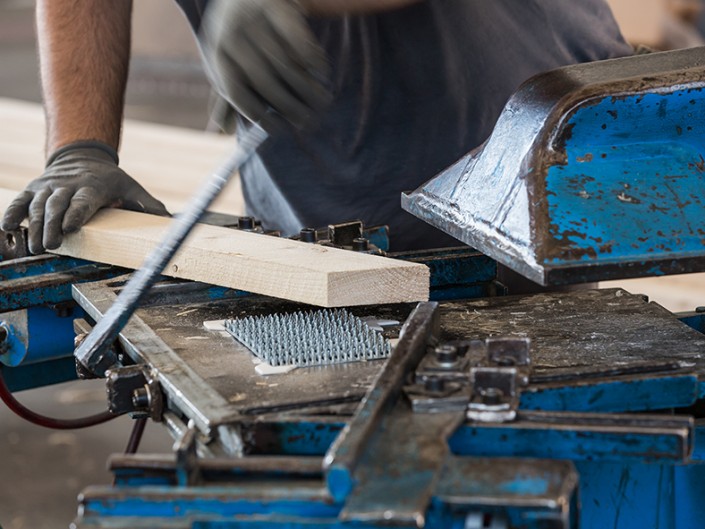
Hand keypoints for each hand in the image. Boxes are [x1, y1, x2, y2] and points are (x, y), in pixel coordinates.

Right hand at [1, 141, 168, 253]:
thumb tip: (171, 222)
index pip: (83, 201)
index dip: (76, 214)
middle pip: (57, 206)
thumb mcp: (132, 188)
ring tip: (34, 247)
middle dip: (52, 226)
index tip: (70, 228)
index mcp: (93, 187)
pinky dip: (12, 213)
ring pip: (37, 206)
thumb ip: (149, 206)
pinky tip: (6, 227)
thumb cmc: (111, 180)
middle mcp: (67, 186)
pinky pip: (20, 201)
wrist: (82, 156)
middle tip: (49, 246)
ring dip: (34, 226)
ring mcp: (48, 186)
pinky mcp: (34, 189)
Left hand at [200, 0, 330, 130]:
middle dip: (288, 105)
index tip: (278, 130)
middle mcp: (230, 33)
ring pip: (283, 61)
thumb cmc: (240, 33)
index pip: (235, 91)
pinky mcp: (274, 2)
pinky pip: (297, 37)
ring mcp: (251, 16)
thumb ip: (228, 93)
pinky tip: (321, 70)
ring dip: (306, 86)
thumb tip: (225, 131)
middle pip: (262, 79)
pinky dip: (311, 56)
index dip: (257, 114)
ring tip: (321, 100)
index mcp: (216, 52)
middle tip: (307, 122)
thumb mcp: (228, 59)